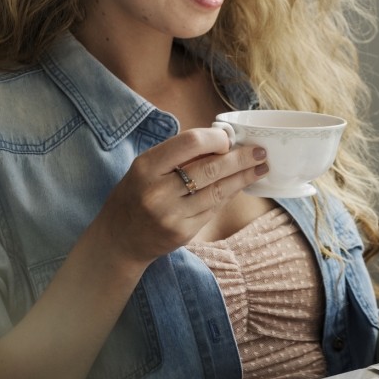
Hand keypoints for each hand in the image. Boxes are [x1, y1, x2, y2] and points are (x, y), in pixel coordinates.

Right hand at [91, 126, 267, 265]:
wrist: (119, 239)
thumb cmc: (136, 195)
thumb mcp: (146, 168)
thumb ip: (177, 155)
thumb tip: (221, 141)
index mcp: (147, 166)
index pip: (190, 143)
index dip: (215, 139)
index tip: (230, 139)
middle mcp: (158, 191)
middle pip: (210, 168)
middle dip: (240, 159)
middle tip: (260, 152)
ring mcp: (172, 214)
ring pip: (218, 191)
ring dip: (243, 178)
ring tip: (260, 169)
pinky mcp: (183, 232)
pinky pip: (214, 209)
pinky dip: (230, 195)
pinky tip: (241, 186)